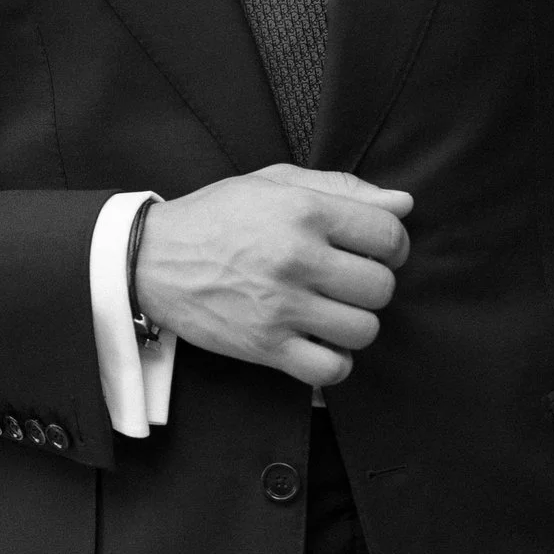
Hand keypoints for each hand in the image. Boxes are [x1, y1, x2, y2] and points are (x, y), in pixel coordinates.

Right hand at [133, 164, 411, 387]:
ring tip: (330, 312)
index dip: (392, 245)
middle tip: (346, 282)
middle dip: (371, 285)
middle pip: (381, 287)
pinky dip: (334, 361)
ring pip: (363, 329)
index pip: (389, 235)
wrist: (150, 259)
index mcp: (304, 211)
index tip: (375, 251)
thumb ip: (341, 189)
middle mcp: (297, 258)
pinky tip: (318, 343)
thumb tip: (403, 204)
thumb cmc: (216, 217)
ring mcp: (281, 307)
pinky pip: (331, 369)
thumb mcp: (274, 183)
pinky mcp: (265, 346)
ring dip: (354, 324)